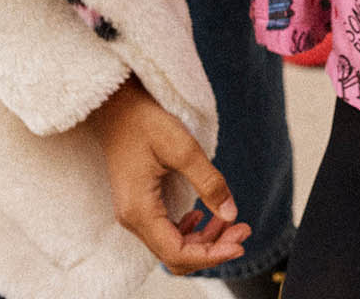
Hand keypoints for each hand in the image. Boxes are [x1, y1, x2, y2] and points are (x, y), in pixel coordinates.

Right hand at [90, 78, 250, 272]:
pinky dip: (191, 231)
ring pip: (173, 246)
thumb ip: (208, 182)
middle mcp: (133, 219)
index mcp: (139, 210)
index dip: (211, 255)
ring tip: (230, 222)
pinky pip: (167, 232)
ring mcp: (134, 214)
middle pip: (177, 256)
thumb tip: (231, 214)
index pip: (177, 254)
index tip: (240, 243)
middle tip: (243, 229)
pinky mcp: (140, 205)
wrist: (116, 104)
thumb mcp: (181, 146)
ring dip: (204, 241)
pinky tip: (204, 216)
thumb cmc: (143, 120)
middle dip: (213, 249)